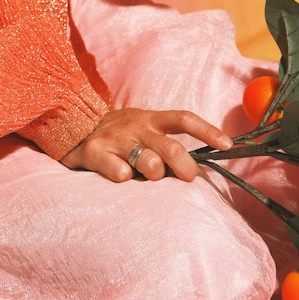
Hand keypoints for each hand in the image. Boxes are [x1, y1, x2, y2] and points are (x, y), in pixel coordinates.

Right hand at [60, 107, 233, 182]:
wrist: (70, 128)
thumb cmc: (118, 137)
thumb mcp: (142, 131)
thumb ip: (165, 147)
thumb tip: (196, 170)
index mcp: (151, 119)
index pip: (184, 119)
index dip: (208, 131)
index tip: (228, 145)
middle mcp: (135, 126)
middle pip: (171, 147)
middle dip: (185, 167)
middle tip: (187, 178)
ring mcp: (115, 138)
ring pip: (149, 162)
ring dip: (155, 175)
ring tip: (146, 177)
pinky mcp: (94, 152)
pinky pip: (119, 173)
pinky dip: (125, 180)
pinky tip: (119, 176)